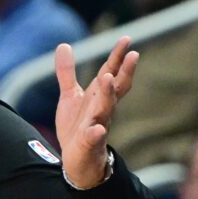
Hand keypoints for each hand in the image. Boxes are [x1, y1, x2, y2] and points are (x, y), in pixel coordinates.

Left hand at [55, 36, 138, 187]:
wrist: (76, 159)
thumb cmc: (77, 126)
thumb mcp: (70, 96)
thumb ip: (67, 72)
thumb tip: (64, 45)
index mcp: (98, 97)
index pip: (111, 73)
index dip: (118, 57)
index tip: (126, 39)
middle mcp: (102, 109)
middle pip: (115, 88)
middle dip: (124, 72)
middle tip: (133, 54)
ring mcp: (97, 125)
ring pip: (105, 109)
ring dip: (108, 95)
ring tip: (108, 79)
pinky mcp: (88, 143)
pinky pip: (94, 138)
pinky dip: (96, 133)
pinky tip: (97, 129)